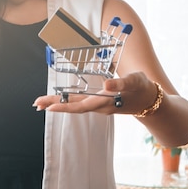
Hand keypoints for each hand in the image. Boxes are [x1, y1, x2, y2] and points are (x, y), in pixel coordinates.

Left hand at [32, 72, 158, 115]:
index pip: (81, 105)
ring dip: (58, 104)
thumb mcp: (135, 81)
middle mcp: (100, 107)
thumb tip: (106, 85)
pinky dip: (66, 103)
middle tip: (36, 104)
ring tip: (41, 104)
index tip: (50, 106)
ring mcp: (99, 107)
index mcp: (106, 102)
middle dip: (55, 105)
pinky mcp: (99, 104)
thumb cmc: (143, 87)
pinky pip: (79, 104)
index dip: (65, 105)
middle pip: (73, 107)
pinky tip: (58, 102)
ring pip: (75, 106)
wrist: (151, 100)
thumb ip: (121, 83)